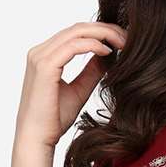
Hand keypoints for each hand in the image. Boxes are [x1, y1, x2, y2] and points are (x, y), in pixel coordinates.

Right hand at [14, 20, 127, 148]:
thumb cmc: (53, 119)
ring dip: (103, 34)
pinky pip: (73, 46)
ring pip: (77, 32)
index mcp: (45, 56)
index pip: (76, 33)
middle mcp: (40, 52)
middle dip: (106, 29)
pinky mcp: (44, 66)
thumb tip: (109, 54)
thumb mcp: (79, 90)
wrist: (37, 138)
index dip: (101, 32)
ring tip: (123, 43)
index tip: (123, 41)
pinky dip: (93, 45)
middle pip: (78, 28)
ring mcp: (40, 57)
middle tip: (128, 37)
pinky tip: (108, 52)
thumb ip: (92, 71)